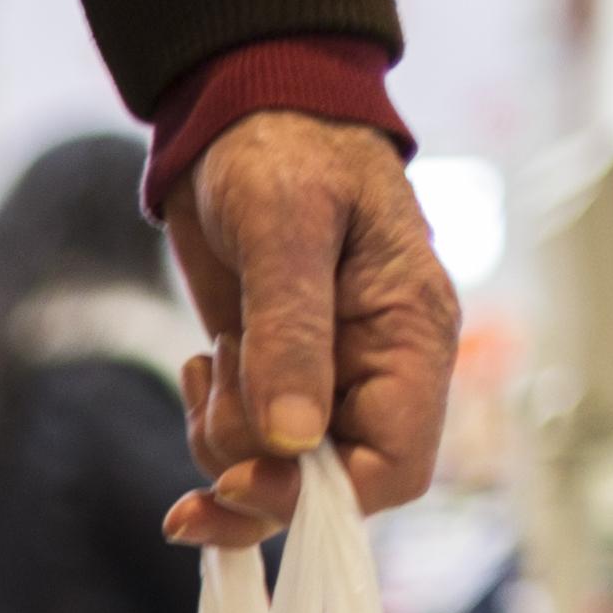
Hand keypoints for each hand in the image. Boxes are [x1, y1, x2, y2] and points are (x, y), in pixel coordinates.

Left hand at [162, 112, 458, 548]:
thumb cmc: (282, 150)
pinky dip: (212, 423)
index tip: (245, 479)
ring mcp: (326, 378)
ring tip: (207, 363)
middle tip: (208, 406)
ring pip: (275, 469)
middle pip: (328, 484)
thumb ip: (291, 333)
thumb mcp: (284, 230)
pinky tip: (201, 363)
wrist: (243, 116)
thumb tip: (292, 438)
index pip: (394, 468)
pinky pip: (245, 442)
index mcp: (411, 336)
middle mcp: (377, 370)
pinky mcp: (277, 377)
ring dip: (222, 440)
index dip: (321, 496)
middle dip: (256, 472)